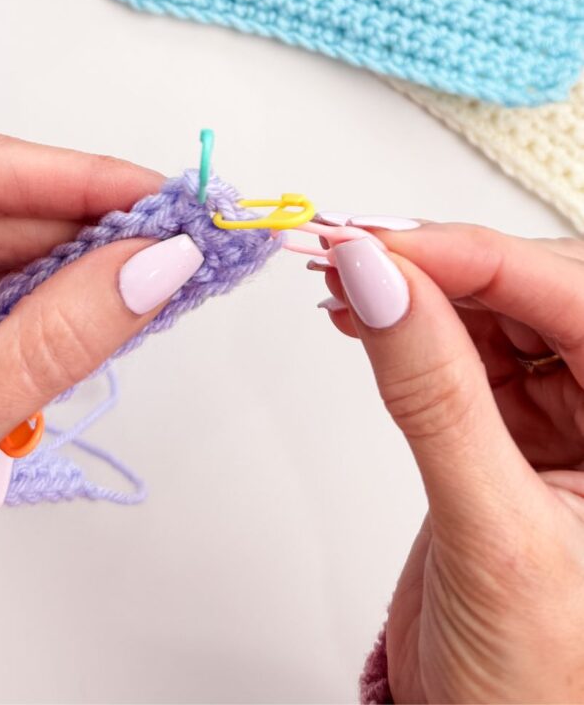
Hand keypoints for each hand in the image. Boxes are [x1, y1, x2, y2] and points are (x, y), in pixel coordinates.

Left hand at [0, 134, 165, 559]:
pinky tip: (93, 320)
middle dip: (87, 231)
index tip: (156, 197)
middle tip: (174, 245)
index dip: (74, 179)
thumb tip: (151, 270)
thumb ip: (51, 342)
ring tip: (145, 288)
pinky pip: (0, 292)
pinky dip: (51, 310)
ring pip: (5, 251)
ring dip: (75, 274)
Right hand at [322, 223, 583, 702]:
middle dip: (443, 262)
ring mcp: (567, 418)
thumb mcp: (493, 532)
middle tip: (356, 253)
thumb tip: (381, 281)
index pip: (574, 298)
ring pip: (494, 308)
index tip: (382, 245)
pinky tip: (366, 314)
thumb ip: (435, 396)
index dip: (476, 258)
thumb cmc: (542, 685)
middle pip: (538, 287)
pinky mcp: (510, 429)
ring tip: (346, 279)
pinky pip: (462, 347)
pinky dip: (409, 323)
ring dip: (418, 285)